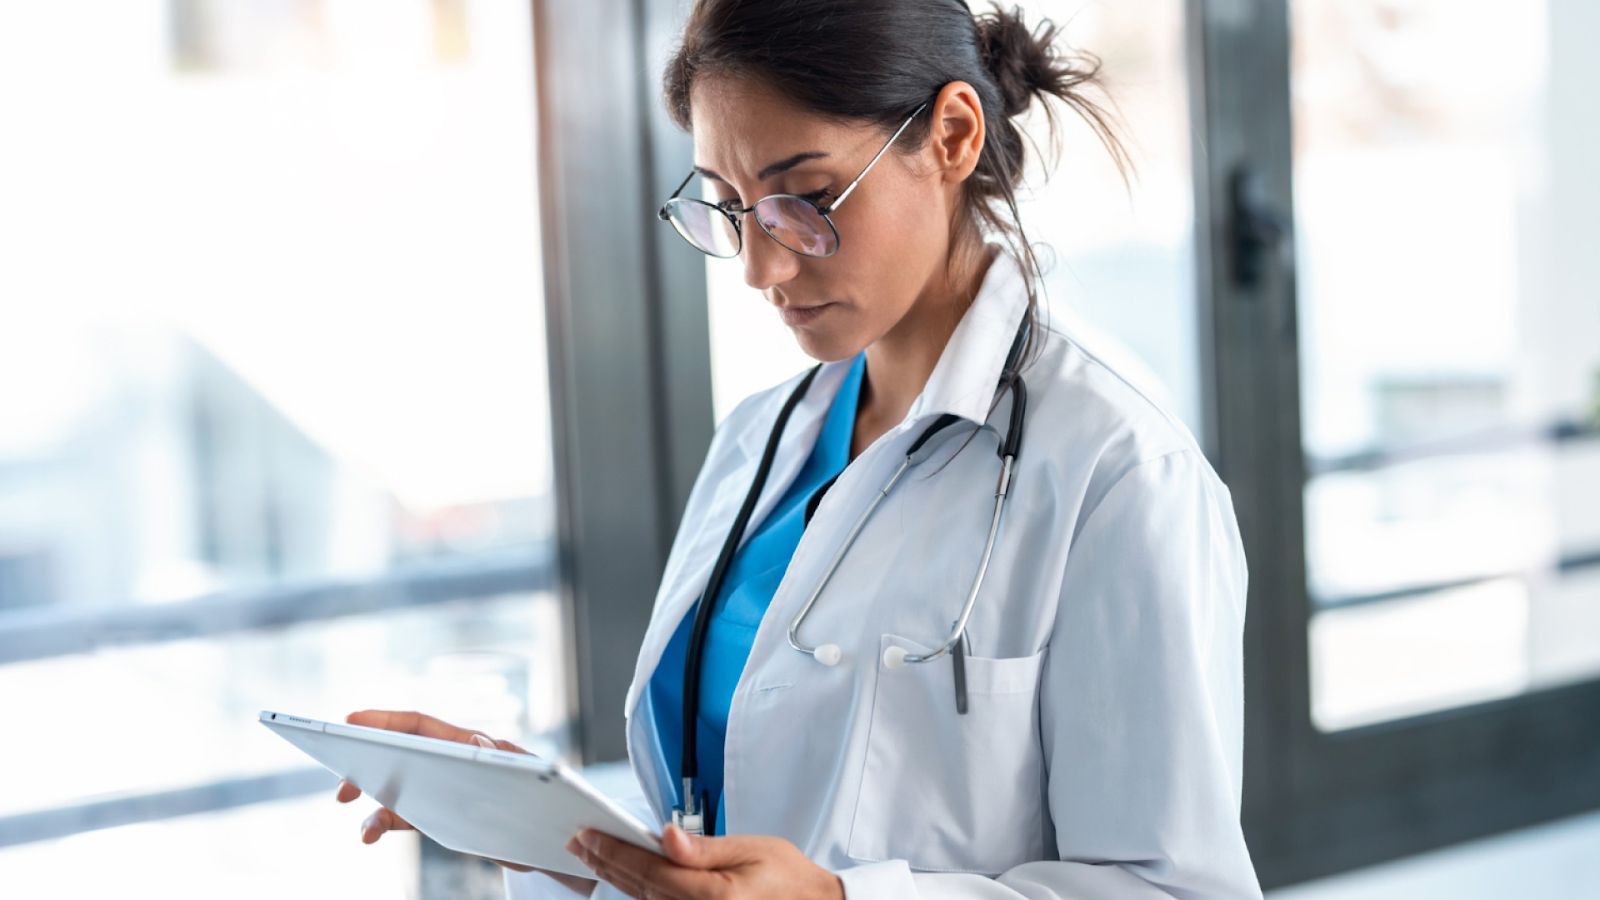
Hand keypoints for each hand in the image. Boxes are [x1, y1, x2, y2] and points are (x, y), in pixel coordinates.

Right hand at [335, 709, 598, 896]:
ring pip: (397, 785)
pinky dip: (381, 822)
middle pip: (400, 752)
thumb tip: (478, 743)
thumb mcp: (527, 780)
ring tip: (349, 809)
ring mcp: (445, 788)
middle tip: (340, 778)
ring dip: (369, 795)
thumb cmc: (547, 800)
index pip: (422, 726)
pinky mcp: (442, 817)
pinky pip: (404, 815)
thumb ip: (501, 762)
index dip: (386, 721)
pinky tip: (367, 834)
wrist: (559, 840)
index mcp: (472, 746)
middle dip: (366, 759)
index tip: (351, 720)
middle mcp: (452, 762)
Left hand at [565, 823, 844, 899]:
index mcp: (714, 896)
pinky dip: (638, 893)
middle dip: (606, 863)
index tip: (588, 835)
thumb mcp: (750, 850)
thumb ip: (702, 849)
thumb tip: (664, 837)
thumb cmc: (788, 878)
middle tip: (578, 843)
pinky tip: (624, 879)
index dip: (614, 851)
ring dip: (616, 879)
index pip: (650, 871)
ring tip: (593, 857)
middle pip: (640, 889)